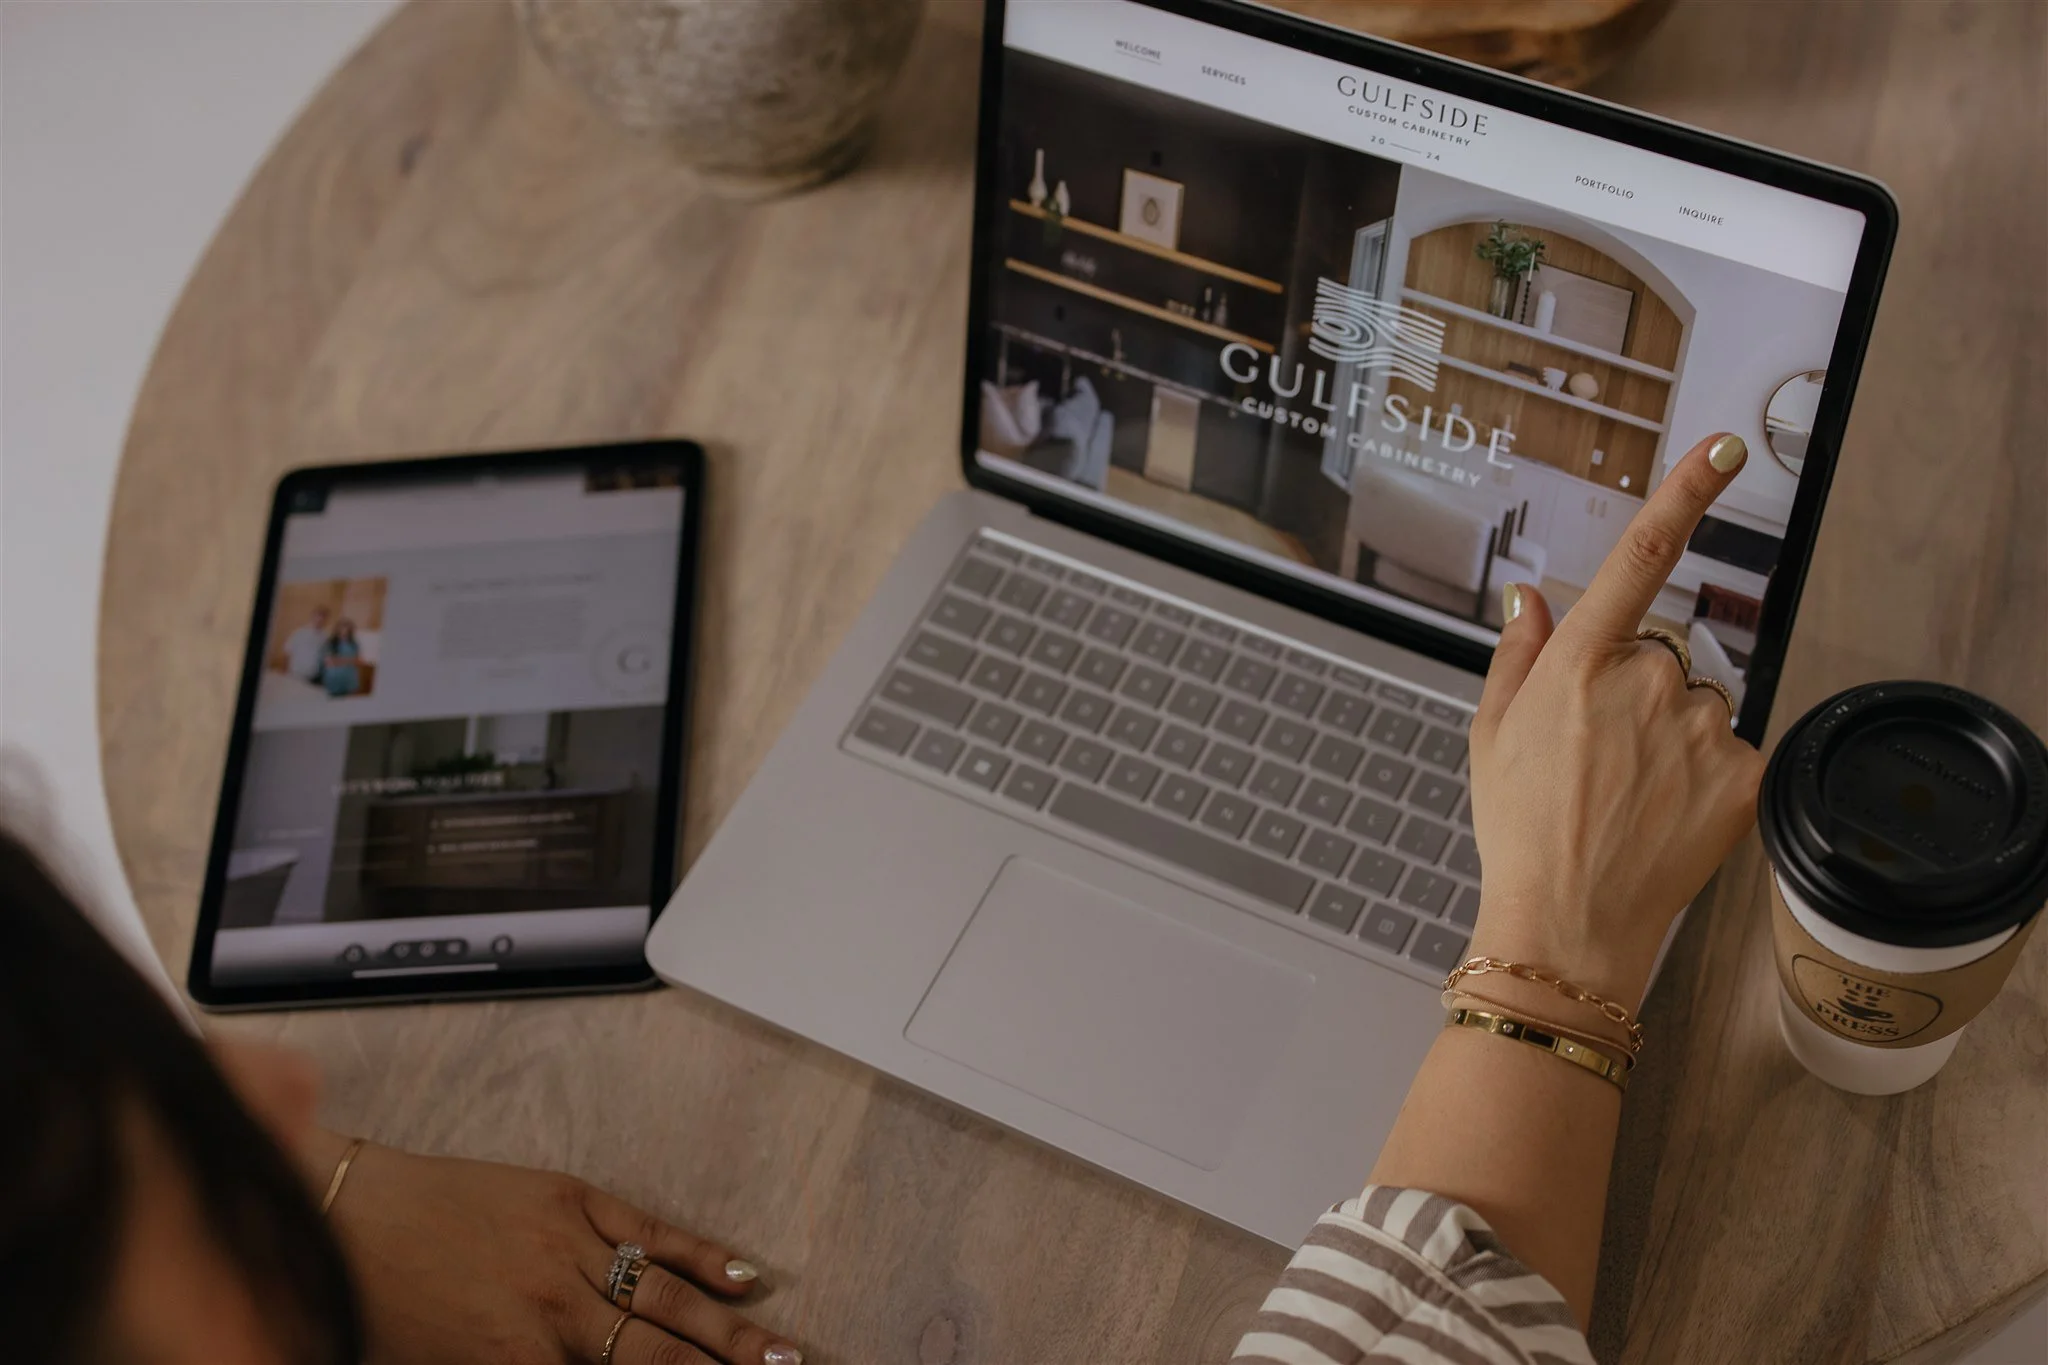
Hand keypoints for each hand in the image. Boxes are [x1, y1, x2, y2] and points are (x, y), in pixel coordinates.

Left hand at [307, 1132, 801, 1364]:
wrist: (340, 1213)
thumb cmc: (375, 1310)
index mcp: (514, 1364)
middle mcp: (552, 1312)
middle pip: (661, 1356)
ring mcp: (564, 1248)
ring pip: (666, 1297)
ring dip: (730, 1330)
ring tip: (783, 1353)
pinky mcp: (565, 1197)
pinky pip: (646, 1230)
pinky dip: (697, 1254)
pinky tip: (741, 1276)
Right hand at [1468, 432, 1766, 1013]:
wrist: (1568, 922)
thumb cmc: (1521, 830)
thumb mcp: (1491, 733)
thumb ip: (1518, 654)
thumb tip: (1530, 598)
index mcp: (1579, 663)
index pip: (1641, 558)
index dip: (1685, 494)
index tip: (1723, 447)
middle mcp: (1645, 682)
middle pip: (1657, 656)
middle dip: (1634, 692)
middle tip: (1596, 758)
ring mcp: (1698, 729)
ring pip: (1695, 706)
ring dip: (1670, 737)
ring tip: (1627, 796)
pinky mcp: (1741, 774)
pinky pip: (1728, 752)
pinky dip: (1703, 778)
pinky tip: (1664, 814)